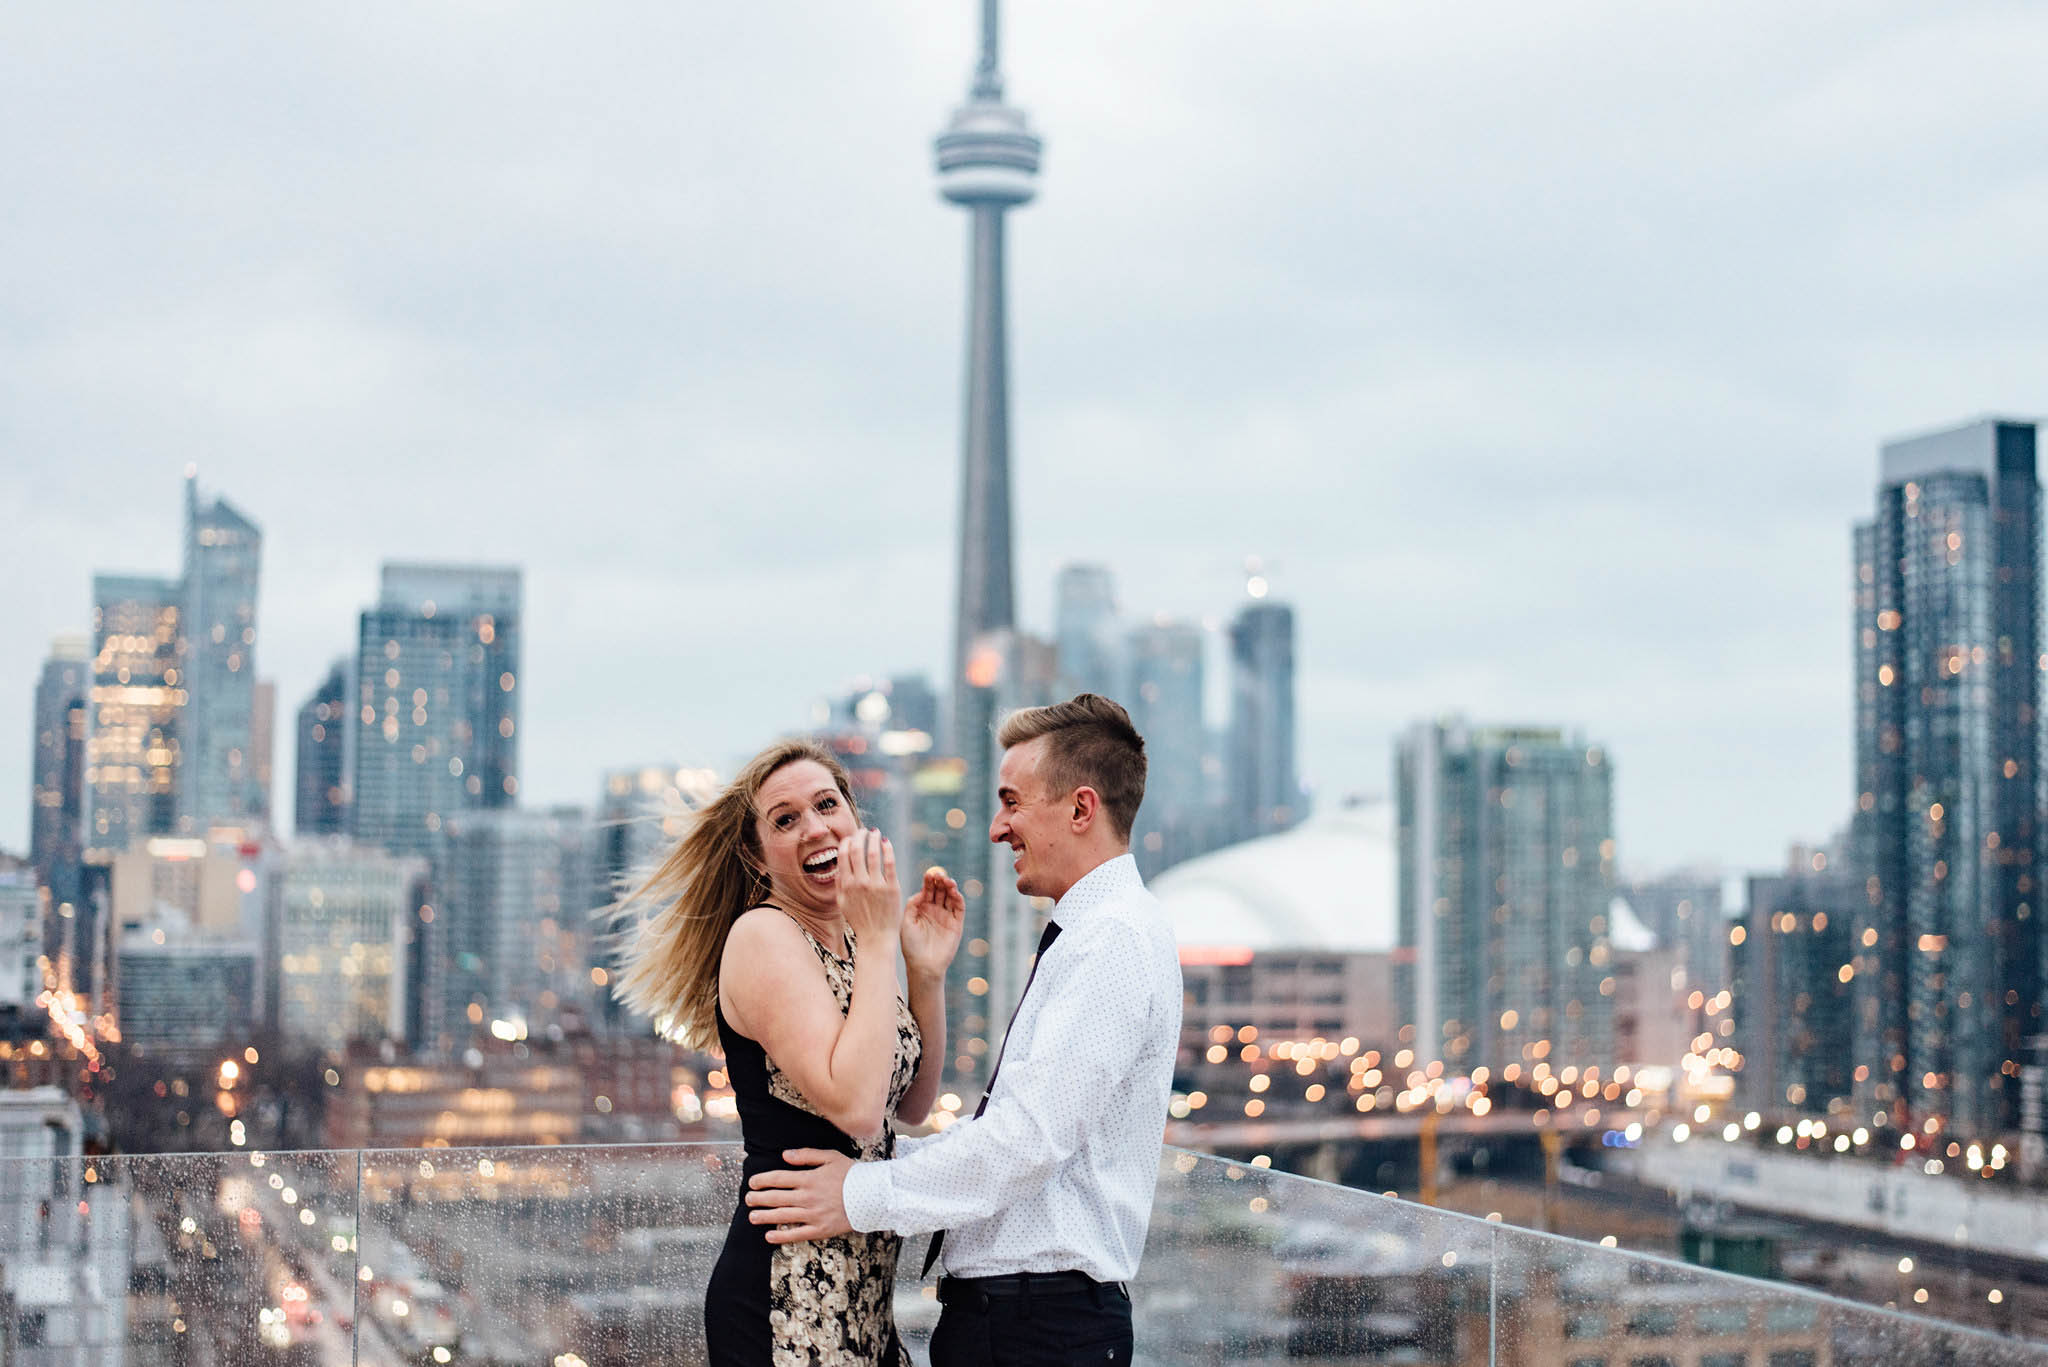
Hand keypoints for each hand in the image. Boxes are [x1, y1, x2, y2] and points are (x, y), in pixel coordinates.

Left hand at [745, 1149, 854, 1242]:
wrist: (872, 1196)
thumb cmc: (852, 1174)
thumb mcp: (831, 1157)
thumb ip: (806, 1155)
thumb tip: (784, 1156)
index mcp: (809, 1178)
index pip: (778, 1179)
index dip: (762, 1180)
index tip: (752, 1183)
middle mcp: (807, 1197)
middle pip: (776, 1198)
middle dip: (758, 1199)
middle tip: (748, 1200)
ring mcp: (813, 1215)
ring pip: (782, 1217)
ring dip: (764, 1217)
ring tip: (752, 1217)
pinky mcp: (820, 1229)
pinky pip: (796, 1234)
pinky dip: (781, 1236)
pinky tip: (770, 1236)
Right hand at [835, 829, 901, 944]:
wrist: (876, 938)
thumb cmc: (859, 921)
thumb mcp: (842, 903)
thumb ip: (839, 883)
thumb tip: (839, 864)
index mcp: (846, 885)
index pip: (844, 855)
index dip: (848, 842)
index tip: (852, 837)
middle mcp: (859, 883)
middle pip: (858, 850)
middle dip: (860, 836)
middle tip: (865, 831)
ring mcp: (876, 885)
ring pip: (873, 853)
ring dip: (874, 839)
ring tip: (876, 833)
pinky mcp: (892, 888)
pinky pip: (889, 863)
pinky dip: (888, 849)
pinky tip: (887, 843)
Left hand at [902, 867, 964, 980]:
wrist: (923, 966)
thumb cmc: (911, 946)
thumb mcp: (906, 922)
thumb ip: (912, 904)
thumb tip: (922, 891)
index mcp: (922, 908)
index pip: (928, 889)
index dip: (929, 881)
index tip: (929, 874)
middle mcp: (935, 910)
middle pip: (940, 890)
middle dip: (940, 881)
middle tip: (939, 875)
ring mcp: (946, 916)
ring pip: (950, 896)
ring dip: (950, 887)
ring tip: (948, 882)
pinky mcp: (956, 924)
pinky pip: (959, 908)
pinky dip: (958, 898)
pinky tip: (954, 892)